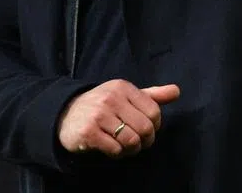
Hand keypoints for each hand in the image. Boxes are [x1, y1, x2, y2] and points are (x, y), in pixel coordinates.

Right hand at [57, 80, 180, 157]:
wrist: (65, 114)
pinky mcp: (89, 132)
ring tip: (125, 146)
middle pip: (145, 128)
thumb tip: (177, 91)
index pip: (154, 111)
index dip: (155, 126)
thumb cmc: (102, 105)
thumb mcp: (125, 95)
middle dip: (145, 141)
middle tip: (138, 143)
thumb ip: (151, 95)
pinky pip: (115, 149)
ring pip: (131, 140)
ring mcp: (99, 115)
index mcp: (123, 87)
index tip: (147, 130)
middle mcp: (111, 98)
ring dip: (132, 149)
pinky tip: (111, 148)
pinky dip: (117, 153)